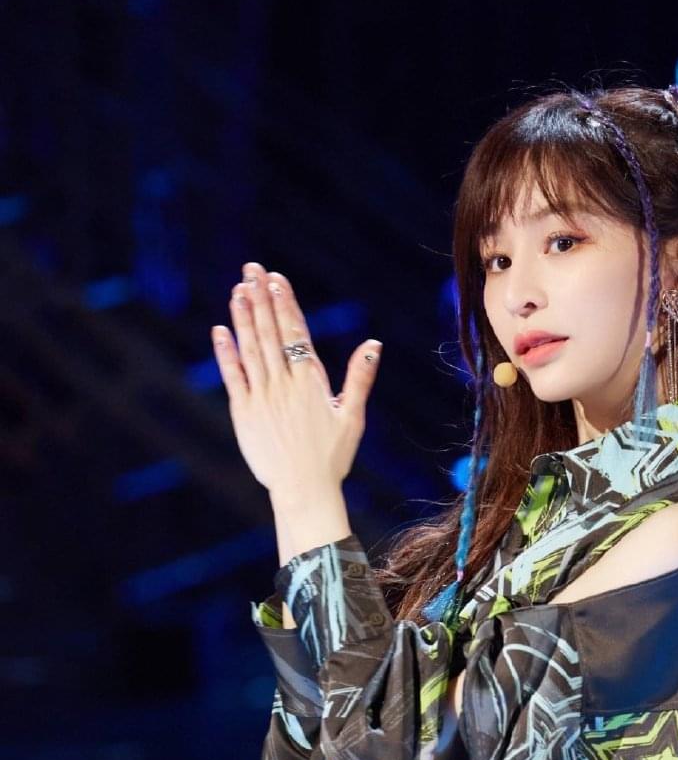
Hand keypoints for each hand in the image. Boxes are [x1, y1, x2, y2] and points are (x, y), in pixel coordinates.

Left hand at [211, 261, 382, 506]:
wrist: (304, 490)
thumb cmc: (333, 457)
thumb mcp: (353, 416)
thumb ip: (361, 376)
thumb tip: (374, 343)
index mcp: (311, 383)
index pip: (296, 334)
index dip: (285, 304)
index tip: (276, 279)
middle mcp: (284, 385)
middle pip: (270, 333)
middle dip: (261, 298)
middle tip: (252, 270)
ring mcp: (261, 397)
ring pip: (250, 348)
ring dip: (243, 317)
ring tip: (238, 290)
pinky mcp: (243, 413)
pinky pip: (233, 376)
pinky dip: (226, 352)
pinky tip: (221, 330)